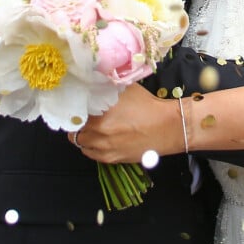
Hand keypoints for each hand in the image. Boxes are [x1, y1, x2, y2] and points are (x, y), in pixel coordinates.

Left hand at [68, 83, 182, 162]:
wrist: (168, 127)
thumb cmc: (148, 105)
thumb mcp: (124, 89)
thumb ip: (104, 89)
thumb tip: (90, 84)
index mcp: (100, 115)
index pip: (74, 114)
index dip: (74, 109)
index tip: (77, 105)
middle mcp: (99, 134)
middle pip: (74, 130)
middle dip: (78, 122)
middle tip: (84, 115)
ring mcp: (105, 149)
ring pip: (81, 144)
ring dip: (83, 135)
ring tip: (92, 127)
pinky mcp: (112, 159)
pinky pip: (91, 154)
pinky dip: (92, 146)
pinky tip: (100, 138)